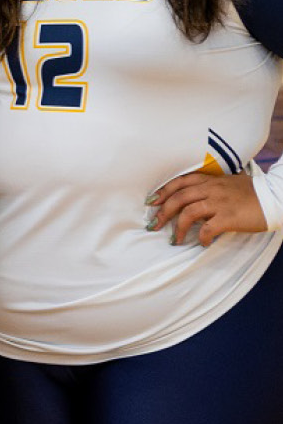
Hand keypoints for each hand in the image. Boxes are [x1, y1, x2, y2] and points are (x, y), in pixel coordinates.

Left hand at [148, 172, 267, 246]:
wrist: (275, 197)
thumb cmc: (251, 193)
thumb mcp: (227, 184)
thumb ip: (209, 188)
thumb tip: (193, 201)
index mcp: (209, 180)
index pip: (179, 183)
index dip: (163, 191)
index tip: (151, 201)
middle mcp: (211, 189)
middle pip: (179, 198)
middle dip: (163, 212)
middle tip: (154, 224)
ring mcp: (220, 203)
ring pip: (189, 212)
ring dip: (178, 227)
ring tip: (175, 239)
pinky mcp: (229, 217)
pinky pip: (209, 228)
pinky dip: (202, 236)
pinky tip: (203, 243)